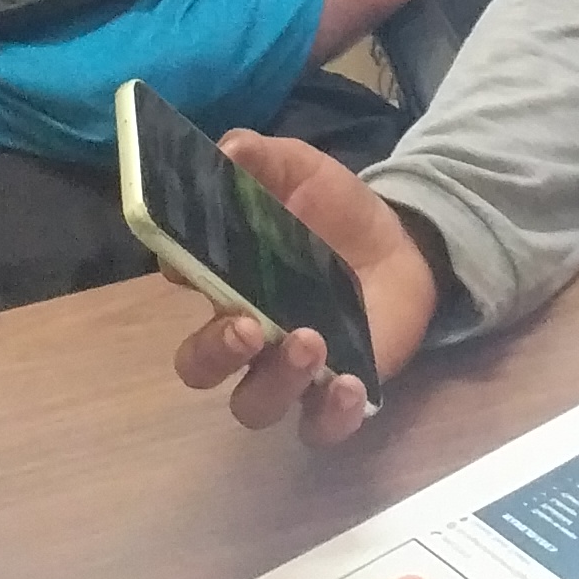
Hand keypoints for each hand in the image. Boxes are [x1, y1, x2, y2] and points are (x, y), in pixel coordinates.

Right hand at [164, 131, 439, 445]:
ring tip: (310, 341)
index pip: (179, 283)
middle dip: (214, 352)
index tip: (189, 258)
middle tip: (246, 325)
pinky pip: (320, 428)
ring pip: (255, 405)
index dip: (177, 273)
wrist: (401, 242)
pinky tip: (348, 383)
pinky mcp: (336, 395)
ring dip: (276, 381)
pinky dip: (329, 416)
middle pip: (201, 366)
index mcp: (223, 277)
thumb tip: (228, 149)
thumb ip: (261, 158)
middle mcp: (245, 334)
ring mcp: (290, 371)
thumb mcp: (298, 170)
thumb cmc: (332, 211)